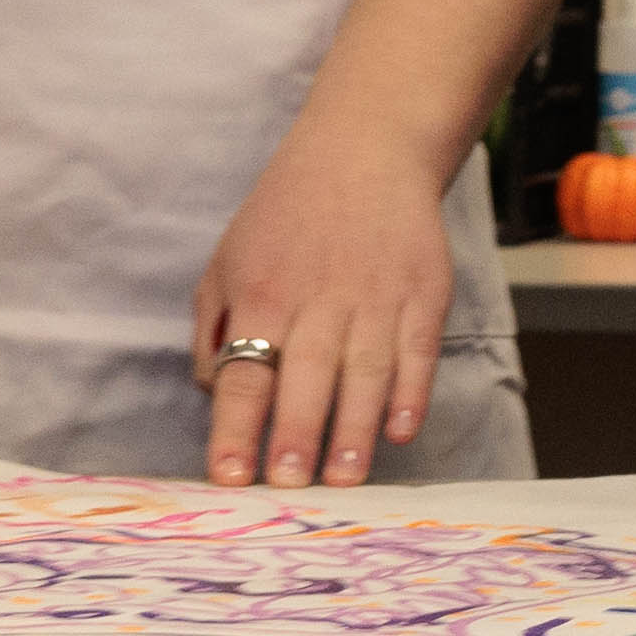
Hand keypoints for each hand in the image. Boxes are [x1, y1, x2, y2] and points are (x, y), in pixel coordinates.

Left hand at [191, 126, 467, 487]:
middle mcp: (318, 297)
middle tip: (291, 486)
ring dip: (355, 428)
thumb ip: (212, 327)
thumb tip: (213, 394)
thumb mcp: (227, 258)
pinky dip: (412, 392)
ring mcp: (376, 294)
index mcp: (261, 292)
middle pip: (304, 376)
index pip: (243, 371)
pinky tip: (400, 430)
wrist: (365, 149)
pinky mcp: (423, 290)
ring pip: (365, 371)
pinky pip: (419, 351)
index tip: (230, 476)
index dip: (235, 427)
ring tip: (347, 477)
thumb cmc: (287, 215)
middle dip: (296, 434)